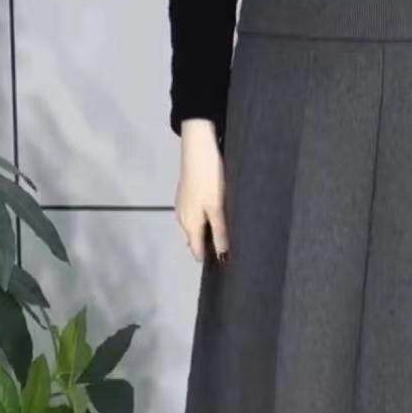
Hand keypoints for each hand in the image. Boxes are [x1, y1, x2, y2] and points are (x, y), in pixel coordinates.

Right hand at [175, 119, 229, 263]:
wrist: (198, 147)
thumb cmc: (208, 177)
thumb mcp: (217, 207)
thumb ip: (220, 232)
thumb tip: (222, 256)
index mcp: (189, 224)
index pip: (197, 250)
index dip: (209, 258)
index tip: (225, 265)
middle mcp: (182, 218)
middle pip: (195, 240)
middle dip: (208, 247)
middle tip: (229, 252)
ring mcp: (183, 205)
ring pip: (195, 227)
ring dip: (207, 233)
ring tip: (225, 236)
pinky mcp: (187, 194)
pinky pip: (195, 215)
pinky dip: (204, 220)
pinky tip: (215, 216)